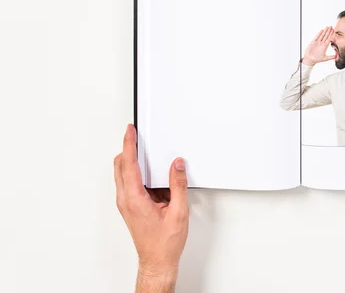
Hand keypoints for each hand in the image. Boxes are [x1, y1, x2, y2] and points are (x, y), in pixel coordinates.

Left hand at [114, 124, 188, 287]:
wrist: (157, 261)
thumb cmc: (164, 243)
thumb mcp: (178, 212)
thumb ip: (178, 185)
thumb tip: (177, 165)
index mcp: (135, 199)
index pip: (128, 164)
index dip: (129, 144)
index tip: (130, 131)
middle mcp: (126, 200)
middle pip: (120, 166)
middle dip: (127, 149)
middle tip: (136, 136)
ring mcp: (126, 204)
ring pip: (123, 175)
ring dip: (132, 162)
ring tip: (147, 154)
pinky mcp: (130, 207)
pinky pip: (129, 184)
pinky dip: (136, 174)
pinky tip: (152, 176)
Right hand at [302, 26, 336, 65]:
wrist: (310, 59)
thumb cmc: (317, 59)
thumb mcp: (325, 58)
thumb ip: (330, 57)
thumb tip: (336, 57)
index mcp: (325, 47)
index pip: (329, 39)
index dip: (331, 35)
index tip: (334, 31)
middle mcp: (321, 44)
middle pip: (326, 36)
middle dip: (329, 31)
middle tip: (331, 27)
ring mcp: (317, 42)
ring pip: (322, 35)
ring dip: (325, 31)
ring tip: (327, 27)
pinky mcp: (313, 42)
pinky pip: (316, 37)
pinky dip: (319, 34)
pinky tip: (322, 30)